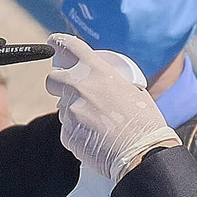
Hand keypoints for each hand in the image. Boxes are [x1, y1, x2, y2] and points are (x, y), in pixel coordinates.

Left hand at [43, 34, 180, 182]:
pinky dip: (78, 130)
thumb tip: (98, 80)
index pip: (70, 47)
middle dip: (58, 83)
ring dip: (74, 110)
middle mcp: (79, 87)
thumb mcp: (131, 89)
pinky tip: (96, 136)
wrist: (142, 153)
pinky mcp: (67, 133)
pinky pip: (67, 128)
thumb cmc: (143, 122)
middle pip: (53, 79)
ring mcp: (70, 111)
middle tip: (71, 90)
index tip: (53, 43)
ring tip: (99, 122)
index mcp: (97, 71)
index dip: (59, 43)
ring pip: (62, 106)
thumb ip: (108, 80)